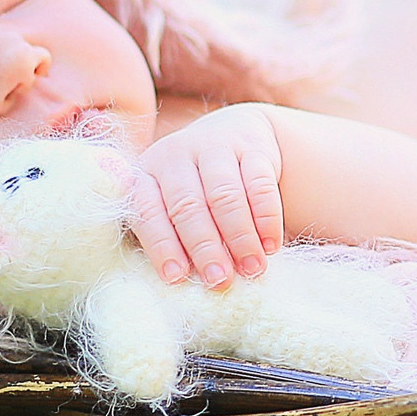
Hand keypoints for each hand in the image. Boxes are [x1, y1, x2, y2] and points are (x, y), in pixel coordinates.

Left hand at [129, 104, 283, 288]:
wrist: (231, 133)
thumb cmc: (192, 187)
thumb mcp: (168, 203)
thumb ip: (170, 237)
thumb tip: (184, 281)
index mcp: (146, 173)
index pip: (149, 212)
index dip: (162, 246)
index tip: (177, 278)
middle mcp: (175, 154)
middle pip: (188, 205)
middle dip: (205, 247)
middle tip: (221, 280)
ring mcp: (214, 145)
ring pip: (226, 194)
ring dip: (240, 237)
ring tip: (252, 269)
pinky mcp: (251, 145)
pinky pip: (259, 184)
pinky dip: (267, 219)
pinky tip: (270, 245)